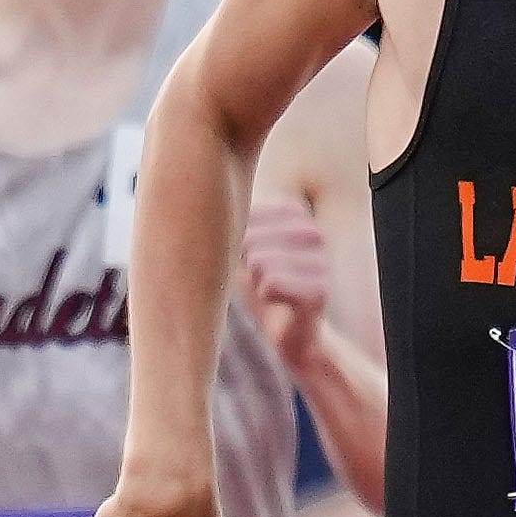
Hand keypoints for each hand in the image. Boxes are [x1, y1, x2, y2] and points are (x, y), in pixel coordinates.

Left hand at [240, 193, 330, 373]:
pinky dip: (265, 298)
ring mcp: (321, 259)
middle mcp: (313, 230)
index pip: (243, 217)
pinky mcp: (320, 289)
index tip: (247, 260)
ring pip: (258, 262)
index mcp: (294, 212)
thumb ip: (226, 214)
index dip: (236, 244)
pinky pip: (270, 284)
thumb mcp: (239, 244)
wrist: (291, 335)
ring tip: (267, 291)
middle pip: (248, 239)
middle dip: (244, 265)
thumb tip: (194, 181)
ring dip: (254, 284)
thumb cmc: (257, 285)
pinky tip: (276, 303)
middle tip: (257, 280)